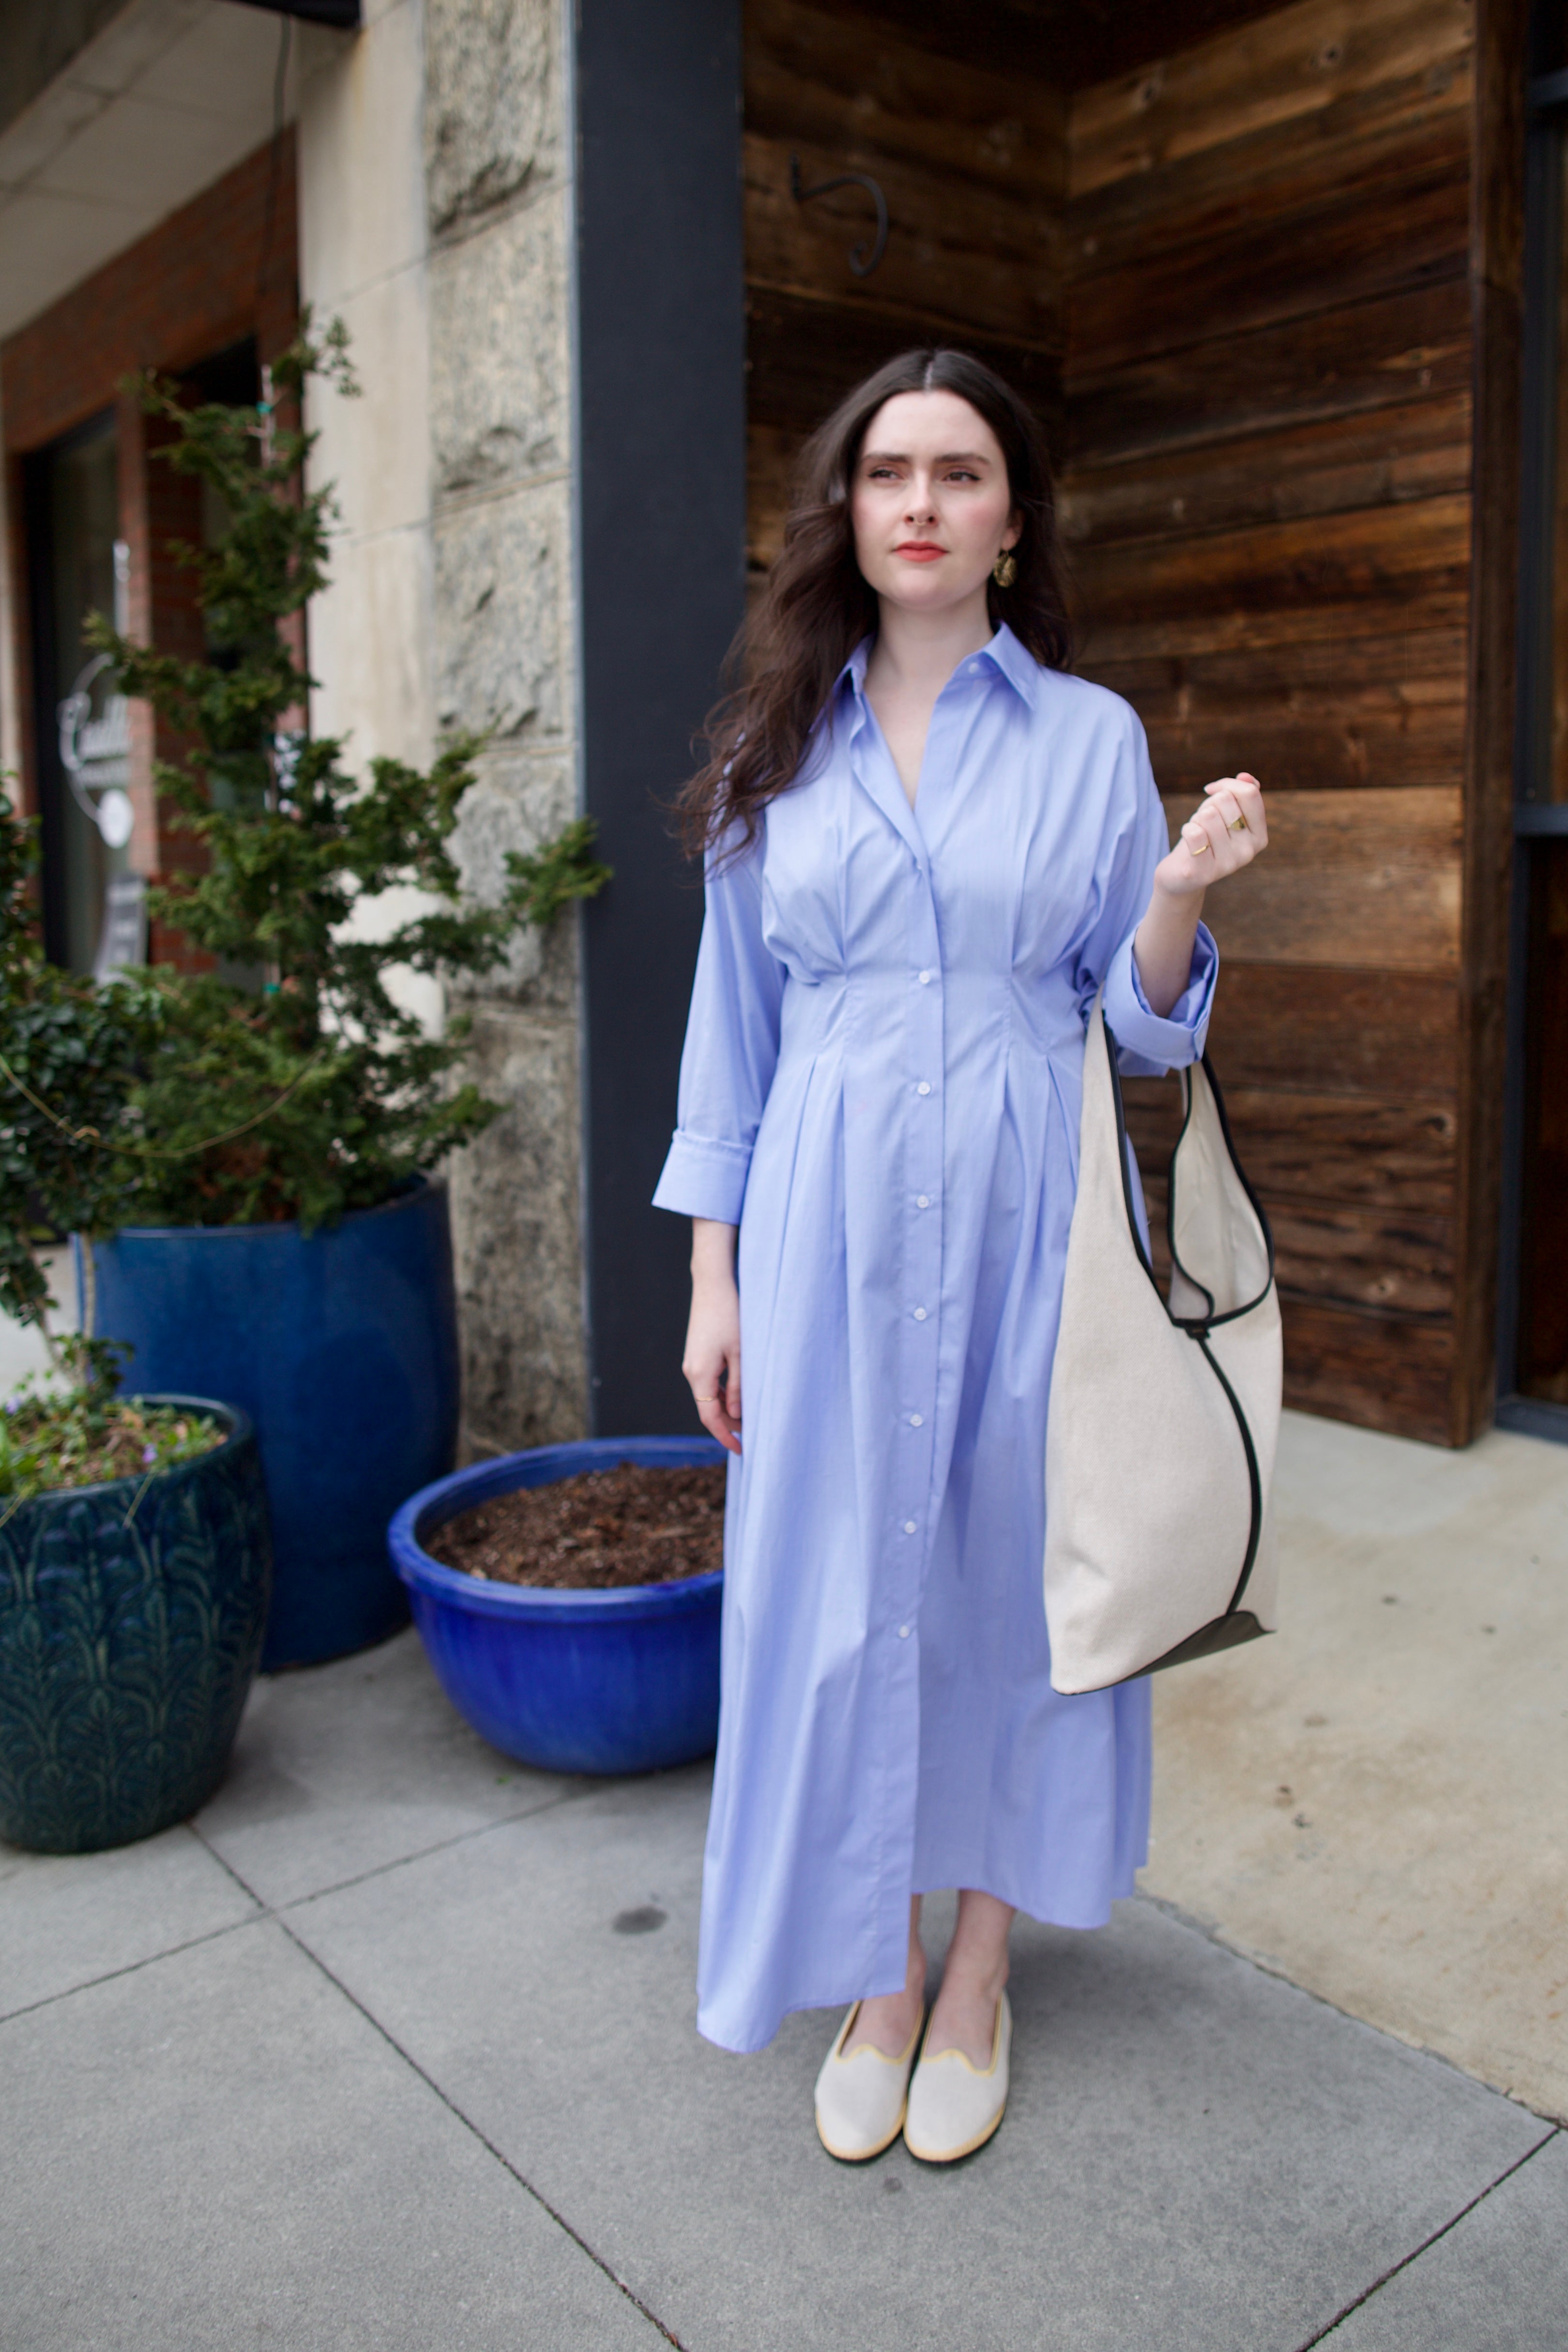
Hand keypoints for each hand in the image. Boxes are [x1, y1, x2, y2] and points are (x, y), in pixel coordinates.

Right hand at [683, 1218, 741, 1454]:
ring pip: (707, 1396)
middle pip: (707, 1409)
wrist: (713, 1284)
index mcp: (700, 1374)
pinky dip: (721, 1394)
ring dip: (726, 1409)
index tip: (741, 1449)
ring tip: (749, 1418)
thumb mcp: (741, 1353)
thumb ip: (739, 1386)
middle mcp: (691, 1371)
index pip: (710, 1417)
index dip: (725, 1436)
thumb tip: (736, 1414)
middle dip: (728, 1425)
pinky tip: (738, 1396)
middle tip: (752, 1435)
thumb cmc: (730, 1315)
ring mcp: (692, 1362)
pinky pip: (707, 1383)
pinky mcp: (696, 1354)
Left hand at [1157, 772, 1268, 898]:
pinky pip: (1195, 833)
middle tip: (1204, 823)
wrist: (1182, 875)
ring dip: (1196, 820)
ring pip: (1208, 814)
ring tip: (1197, 835)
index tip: (1212, 791)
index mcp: (1260, 836)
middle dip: (1209, 805)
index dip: (1226, 784)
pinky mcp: (1204, 873)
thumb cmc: (1205, 837)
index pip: (1249, 793)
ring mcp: (1229, 864)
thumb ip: (1241, 792)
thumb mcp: (1224, 811)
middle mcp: (1249, 851)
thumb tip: (1245, 777)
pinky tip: (1188, 843)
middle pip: (1225, 800)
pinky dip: (1186, 830)